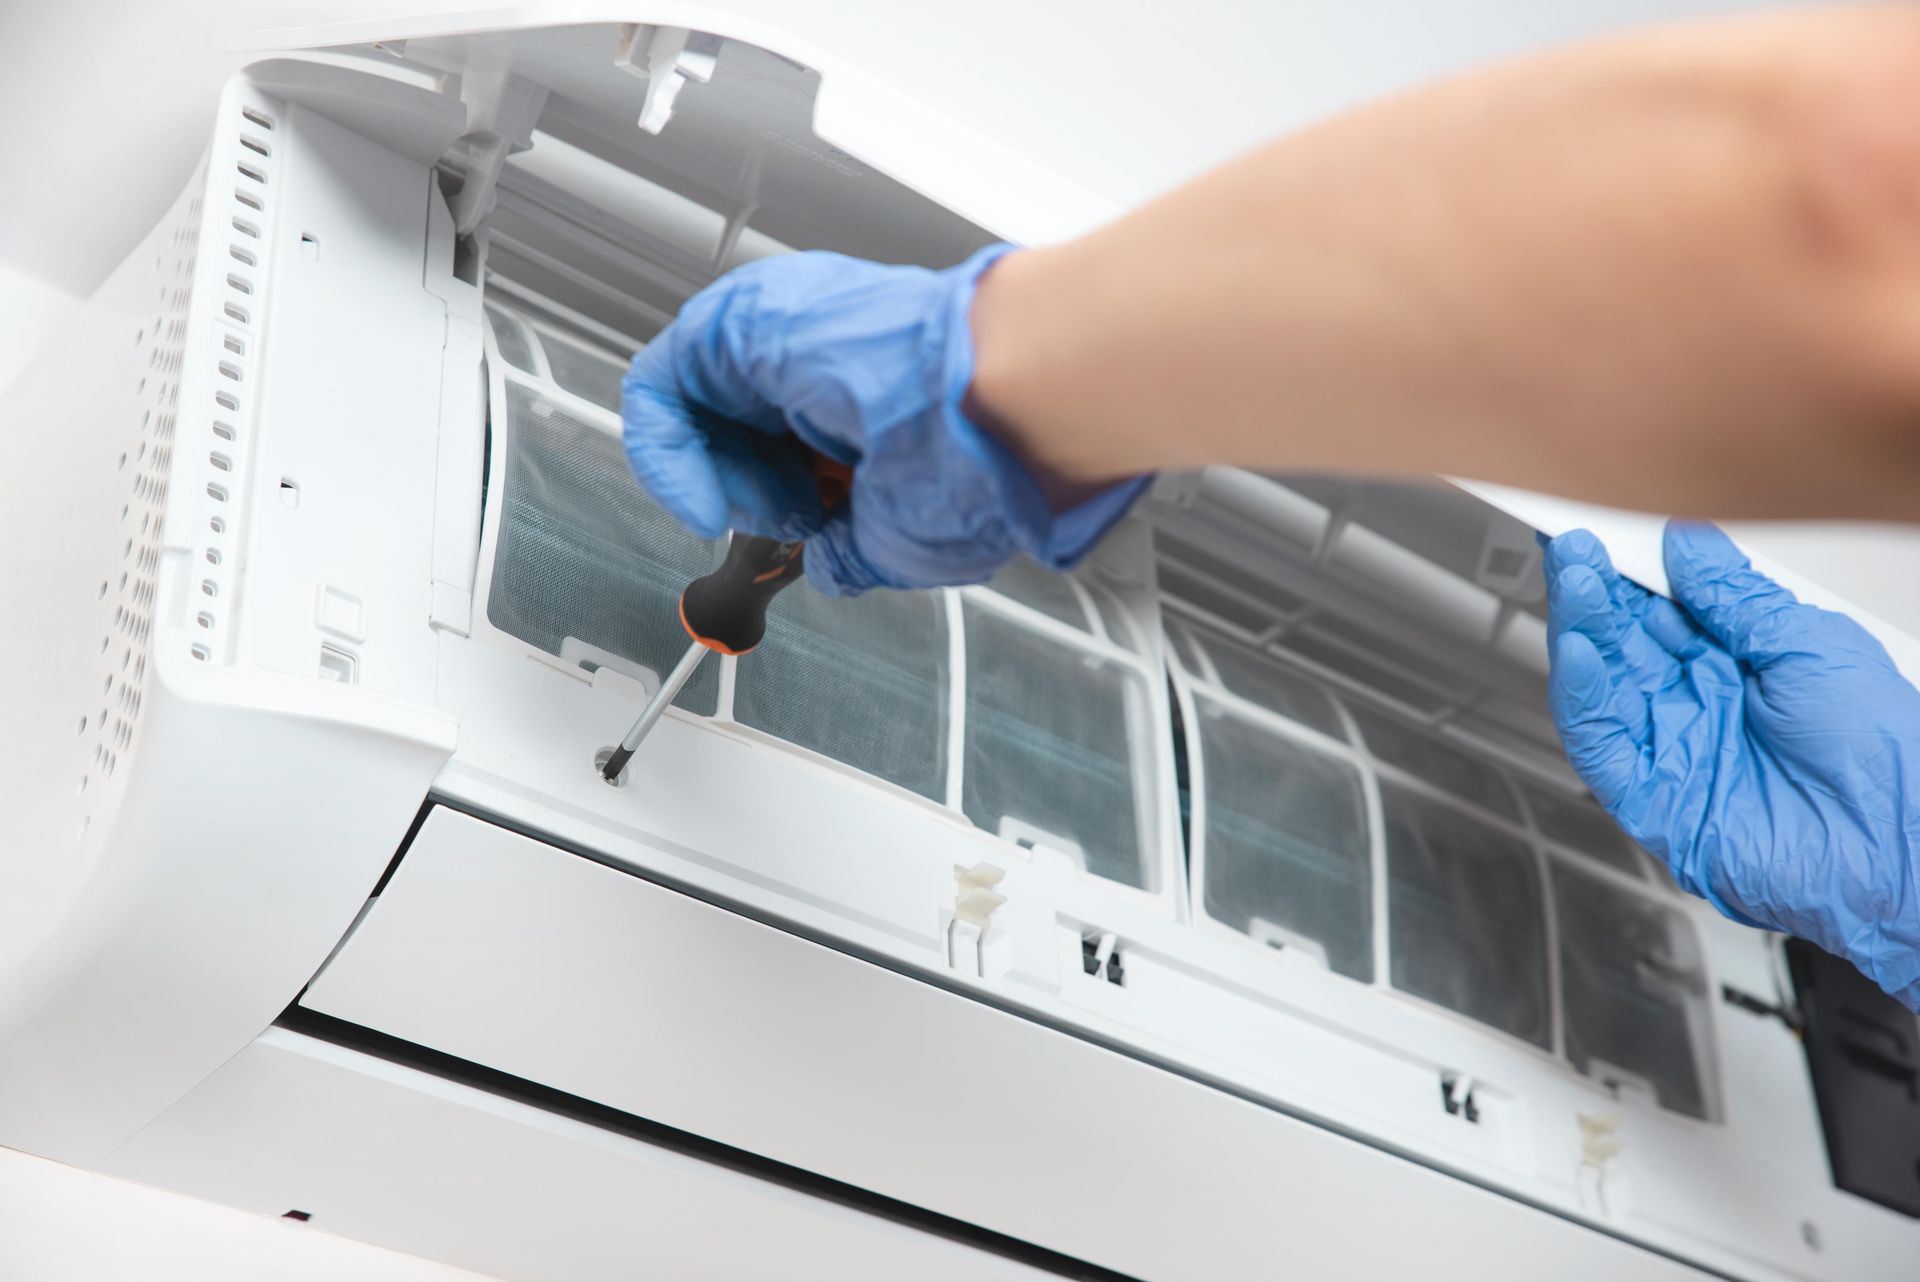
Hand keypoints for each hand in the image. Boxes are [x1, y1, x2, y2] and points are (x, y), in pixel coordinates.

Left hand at [620, 248, 1148, 595]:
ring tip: (785, 505)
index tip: (796, 540)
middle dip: (751, 495)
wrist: (1001, 402)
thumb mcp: (903, 533)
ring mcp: (783, 334)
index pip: (785, 453)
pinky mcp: (738, 319)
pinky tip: (705, 497)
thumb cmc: (983, 460)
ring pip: (699, 411)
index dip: (774, 506)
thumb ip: (855, 546)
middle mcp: (824, 360)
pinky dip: (665, 455)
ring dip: (723, 480)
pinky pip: (660, 388)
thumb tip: (833, 563)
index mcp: (870, 400)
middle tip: (795, 524)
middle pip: (735, 432)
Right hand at [1545, 522, 1919, 1008]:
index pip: (1665, 609)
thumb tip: (1688, 545)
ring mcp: (1674, 752)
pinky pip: (1602, 747)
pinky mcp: (1652, 800)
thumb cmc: (1885, 757)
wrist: (1899, 843)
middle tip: (1575, 547)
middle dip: (1595, 593)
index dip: (1630, 571)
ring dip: (1582, 632)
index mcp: (1740, 667)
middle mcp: (1701, 707)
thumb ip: (1737, 598)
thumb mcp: (1813, 645)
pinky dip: (1584, 700)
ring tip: (1575, 581)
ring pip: (1604, 686)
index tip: (1606, 532)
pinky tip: (1583, 655)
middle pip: (1625, 643)